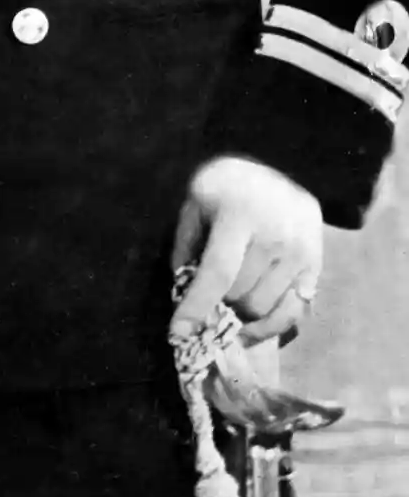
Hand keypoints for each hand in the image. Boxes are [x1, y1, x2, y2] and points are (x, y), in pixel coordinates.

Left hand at [169, 155, 323, 345]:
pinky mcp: (316, 263)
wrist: (279, 165)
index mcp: (241, 215)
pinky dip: (271, 323)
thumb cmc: (226, 187)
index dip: (197, 306)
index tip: (179, 331)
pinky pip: (294, 310)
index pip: (218, 273)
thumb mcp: (196, 203)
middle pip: (241, 294)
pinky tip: (253, 322)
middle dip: (217, 305)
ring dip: (240, 314)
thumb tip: (182, 290)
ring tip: (228, 304)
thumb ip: (186, 244)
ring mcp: (301, 250)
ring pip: (264, 307)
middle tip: (206, 302)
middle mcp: (277, 235)